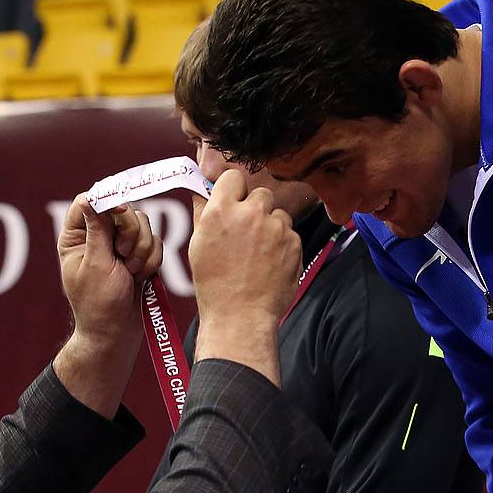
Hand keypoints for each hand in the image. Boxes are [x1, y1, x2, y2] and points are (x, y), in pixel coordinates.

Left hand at [52, 195, 161, 415]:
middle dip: (130, 233)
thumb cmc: (99, 303)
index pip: (90, 201)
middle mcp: (98, 236)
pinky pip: (155, 242)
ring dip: (141, 250)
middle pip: (123, 209)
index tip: (121, 211)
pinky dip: (151, 260)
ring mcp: (120, 244)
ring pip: (143, 225)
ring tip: (131, 273)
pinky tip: (140, 278)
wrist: (117, 332)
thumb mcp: (96, 264)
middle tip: (123, 257)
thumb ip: (99, 229)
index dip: (108, 201)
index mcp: (77, 236)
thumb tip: (93, 198)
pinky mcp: (138, 254)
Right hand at [187, 169, 299, 384]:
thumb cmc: (215, 284)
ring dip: (271, 225)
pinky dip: (283, 244)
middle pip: (260, 192)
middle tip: (247, 231)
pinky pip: (290, 233)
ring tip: (258, 252)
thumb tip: (204, 192)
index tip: (233, 201)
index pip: (234, 177)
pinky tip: (269, 262)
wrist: (240, 316)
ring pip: (278, 213)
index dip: (234, 190)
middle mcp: (250, 213)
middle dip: (255, 207)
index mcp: (221, 211)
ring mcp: (276, 227)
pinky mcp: (294, 242)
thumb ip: (204, 213)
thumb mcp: (198, 245)